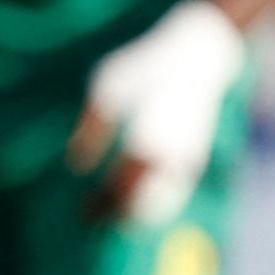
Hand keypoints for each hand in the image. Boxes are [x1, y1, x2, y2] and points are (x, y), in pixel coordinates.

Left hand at [68, 0, 245, 222]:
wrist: (199, 55)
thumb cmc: (145, 67)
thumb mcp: (107, 85)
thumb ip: (93, 127)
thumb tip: (76, 165)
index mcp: (146, 139)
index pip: (120, 188)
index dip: (102, 204)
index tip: (84, 214)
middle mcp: (171, 156)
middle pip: (140, 203)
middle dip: (116, 213)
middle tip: (90, 219)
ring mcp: (187, 159)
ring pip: (161, 204)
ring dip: (136, 214)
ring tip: (112, 217)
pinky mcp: (194, 158)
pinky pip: (174, 193)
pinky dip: (155, 205)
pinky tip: (135, 207)